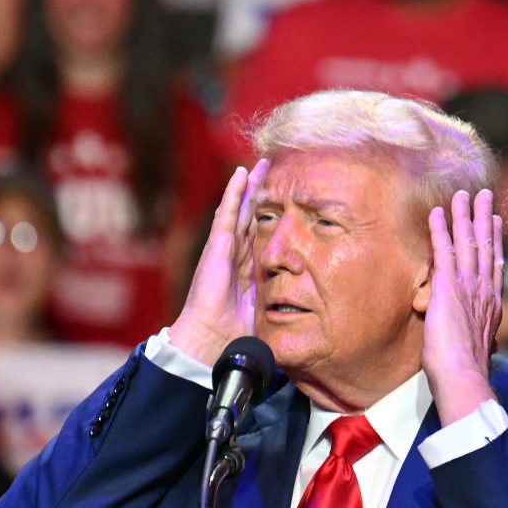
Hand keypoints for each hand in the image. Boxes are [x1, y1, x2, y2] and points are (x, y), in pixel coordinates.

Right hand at [168, 161, 267, 365]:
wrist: (211, 341)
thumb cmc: (233, 335)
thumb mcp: (262, 313)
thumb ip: (273, 305)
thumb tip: (297, 313)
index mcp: (243, 271)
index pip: (256, 237)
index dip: (265, 218)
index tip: (278, 202)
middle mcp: (233, 256)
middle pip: (248, 218)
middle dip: (258, 195)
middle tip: (270, 172)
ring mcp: (223, 249)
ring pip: (238, 210)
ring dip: (249, 187)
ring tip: (259, 166)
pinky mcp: (217, 247)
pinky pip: (227, 214)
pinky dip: (234, 192)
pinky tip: (242, 174)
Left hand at [423, 189, 503, 424]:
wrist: (463, 376)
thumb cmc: (466, 373)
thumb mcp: (477, 350)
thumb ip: (479, 340)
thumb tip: (484, 346)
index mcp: (492, 306)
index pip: (494, 266)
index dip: (496, 242)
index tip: (497, 223)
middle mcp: (484, 290)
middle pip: (487, 246)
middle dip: (485, 218)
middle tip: (486, 196)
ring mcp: (468, 285)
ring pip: (468, 241)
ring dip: (465, 215)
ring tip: (464, 194)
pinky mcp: (448, 285)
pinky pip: (444, 249)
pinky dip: (440, 229)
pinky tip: (438, 211)